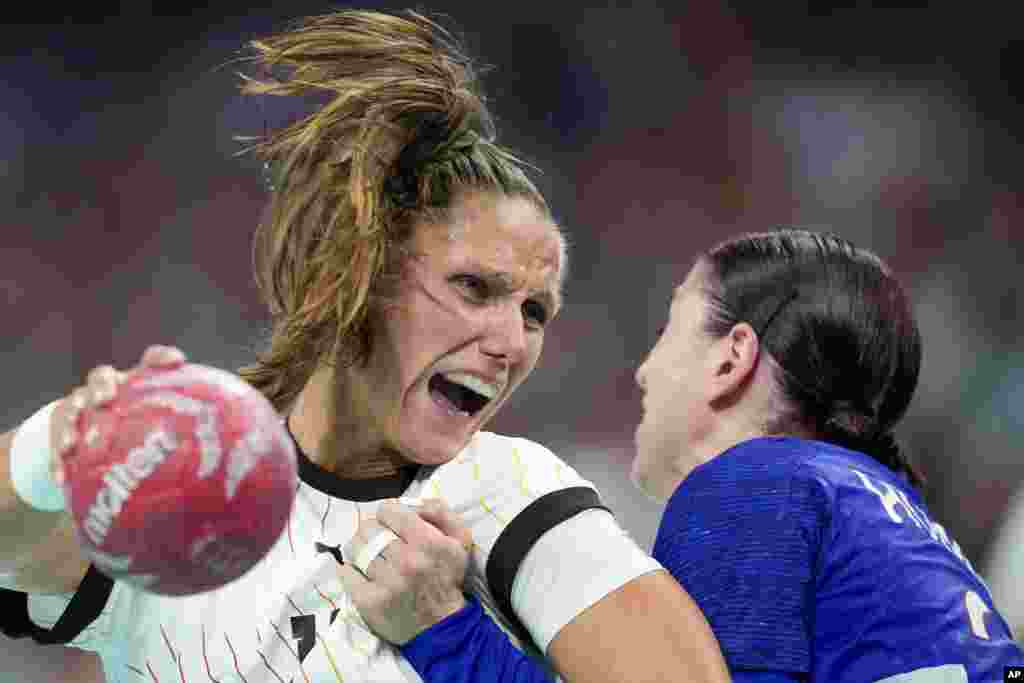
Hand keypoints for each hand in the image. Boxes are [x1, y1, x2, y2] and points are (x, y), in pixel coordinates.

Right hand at [50, 345, 186, 486]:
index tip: (176, 360)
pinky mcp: (59, 427)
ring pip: (71, 406)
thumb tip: (227, 465)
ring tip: (72, 443)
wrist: (96, 442)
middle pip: (101, 377)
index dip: (161, 358)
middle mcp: (108, 388)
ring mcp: (80, 405)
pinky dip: (57, 460)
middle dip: (102, 385)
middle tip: (105, 399)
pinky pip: (54, 440)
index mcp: (136, 383)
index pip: (150, 361)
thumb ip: (185, 439)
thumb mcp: (161, 434)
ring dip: (71, 422)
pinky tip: (60, 477)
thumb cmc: (141, 436)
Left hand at [340, 498, 472, 644]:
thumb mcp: (459, 540)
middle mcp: (406, 561)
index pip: (390, 511)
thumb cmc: (447, 577)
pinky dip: (350, 569)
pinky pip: (347, 573)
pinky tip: (361, 572)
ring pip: (356, 548)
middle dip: (372, 529)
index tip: (391, 523)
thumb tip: (413, 501)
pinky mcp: (369, 601)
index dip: (388, 514)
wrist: (441, 624)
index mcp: (427, 542)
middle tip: (378, 539)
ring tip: (369, 554)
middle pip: (369, 528)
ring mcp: (386, 582)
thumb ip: (440, 512)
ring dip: (360, 548)